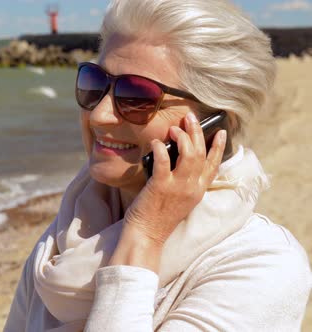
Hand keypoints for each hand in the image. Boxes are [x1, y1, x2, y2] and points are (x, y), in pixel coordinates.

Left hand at [123, 112, 226, 246]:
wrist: (146, 235)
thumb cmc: (158, 217)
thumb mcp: (179, 200)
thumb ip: (182, 181)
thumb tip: (176, 155)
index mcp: (198, 191)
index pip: (214, 165)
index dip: (218, 147)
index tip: (221, 132)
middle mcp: (192, 188)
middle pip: (201, 154)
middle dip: (198, 132)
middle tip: (190, 117)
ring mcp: (177, 187)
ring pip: (189, 154)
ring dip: (183, 137)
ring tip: (174, 127)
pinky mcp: (160, 186)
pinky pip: (164, 161)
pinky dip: (160, 148)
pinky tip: (156, 142)